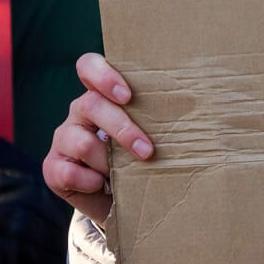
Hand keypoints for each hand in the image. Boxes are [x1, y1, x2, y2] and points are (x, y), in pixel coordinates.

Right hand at [42, 53, 152, 224]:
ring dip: (109, 162)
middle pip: (91, 105)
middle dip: (122, 129)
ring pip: (80, 141)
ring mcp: (64, 137)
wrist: (125, 197)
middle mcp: (80, 111)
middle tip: (148, 150)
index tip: (128, 96)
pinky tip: (103, 186)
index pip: (89, 66)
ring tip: (126, 174)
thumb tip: (210, 110)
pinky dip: (89, 182)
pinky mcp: (54, 167)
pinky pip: (66, 172)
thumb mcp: (156, 132)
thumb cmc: (147, 156)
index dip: (104, 76)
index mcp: (104, 95)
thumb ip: (166, 116)